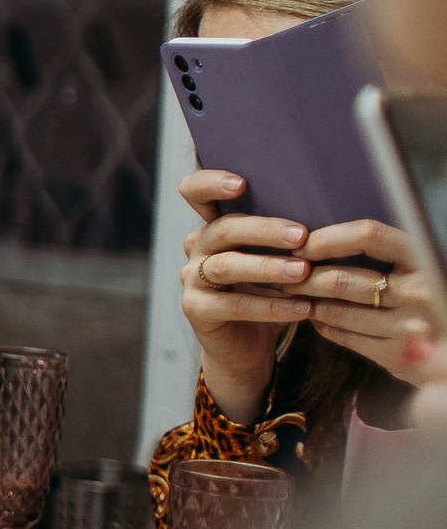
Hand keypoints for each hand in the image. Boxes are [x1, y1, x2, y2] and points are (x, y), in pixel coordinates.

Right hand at [178, 170, 313, 421]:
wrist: (248, 346)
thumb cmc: (271, 293)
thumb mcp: (278, 259)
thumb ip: (288, 236)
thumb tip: (337, 209)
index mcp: (214, 226)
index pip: (194, 191)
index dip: (211, 182)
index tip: (242, 183)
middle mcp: (197, 247)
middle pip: (223, 229)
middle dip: (264, 230)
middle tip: (302, 236)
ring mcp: (191, 278)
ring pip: (227, 266)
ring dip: (268, 268)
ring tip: (304, 272)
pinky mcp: (196, 309)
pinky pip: (233, 305)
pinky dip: (270, 307)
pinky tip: (302, 308)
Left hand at [291, 218, 437, 382]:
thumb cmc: (429, 296)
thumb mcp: (418, 268)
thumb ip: (384, 255)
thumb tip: (318, 240)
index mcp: (423, 258)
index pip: (369, 235)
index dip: (328, 238)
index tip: (300, 245)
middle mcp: (420, 291)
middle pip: (341, 279)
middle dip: (301, 277)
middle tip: (276, 274)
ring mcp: (410, 326)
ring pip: (337, 311)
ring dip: (305, 302)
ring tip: (287, 294)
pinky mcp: (398, 356)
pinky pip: (344, 336)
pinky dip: (322, 325)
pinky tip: (313, 317)